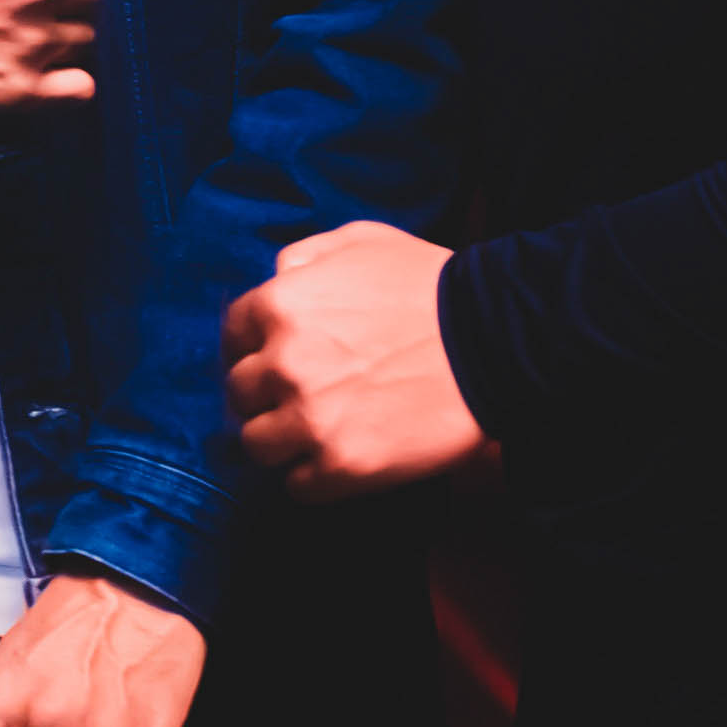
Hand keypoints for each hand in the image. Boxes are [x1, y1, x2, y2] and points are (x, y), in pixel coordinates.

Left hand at [226, 220, 484, 495]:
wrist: (493, 340)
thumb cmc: (430, 285)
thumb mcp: (361, 241)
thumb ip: (306, 257)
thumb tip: (278, 276)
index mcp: (279, 306)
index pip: (234, 338)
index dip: (255, 350)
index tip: (277, 362)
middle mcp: (282, 364)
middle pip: (242, 394)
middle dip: (268, 395)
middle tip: (304, 398)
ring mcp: (308, 418)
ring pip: (258, 444)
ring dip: (284, 441)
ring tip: (319, 435)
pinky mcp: (341, 465)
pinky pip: (297, 485)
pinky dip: (314, 477)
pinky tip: (343, 459)